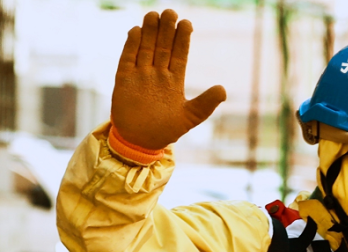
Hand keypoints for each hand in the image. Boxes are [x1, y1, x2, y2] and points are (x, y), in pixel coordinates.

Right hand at [112, 9, 225, 149]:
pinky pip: (127, 59)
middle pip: (162, 47)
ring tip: (154, 15)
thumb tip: (223, 89)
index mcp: (174, 81)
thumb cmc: (166, 130)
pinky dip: (131, 46)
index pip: (179, 55)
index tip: (187, 23)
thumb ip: (206, 104)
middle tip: (171, 12)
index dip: (183, 40)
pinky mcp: (124, 80)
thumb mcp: (190, 117)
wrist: (140, 142)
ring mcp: (140, 75)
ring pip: (145, 49)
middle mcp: (157, 74)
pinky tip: (136, 31)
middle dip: (167, 30)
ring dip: (149, 33)